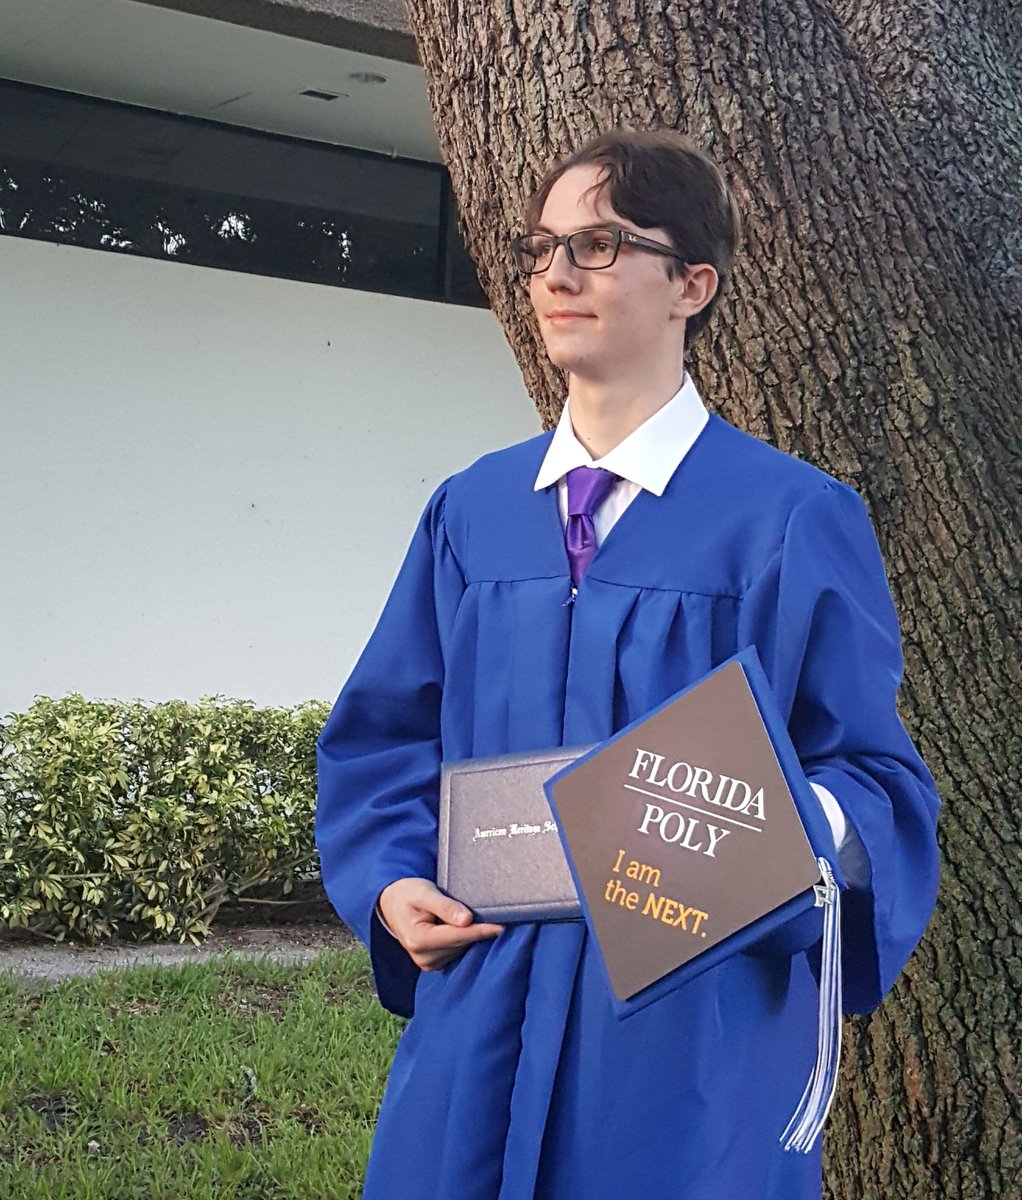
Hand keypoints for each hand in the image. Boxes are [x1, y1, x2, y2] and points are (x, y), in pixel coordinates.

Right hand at [377, 878, 503, 971]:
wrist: (392, 903)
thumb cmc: (408, 894)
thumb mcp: (425, 892)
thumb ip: (445, 906)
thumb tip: (467, 920)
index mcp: (418, 939)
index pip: (457, 936)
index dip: (480, 931)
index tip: (500, 927)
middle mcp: (423, 957)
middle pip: (461, 943)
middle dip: (477, 930)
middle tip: (494, 914)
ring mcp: (428, 963)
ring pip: (461, 949)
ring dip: (470, 935)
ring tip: (471, 917)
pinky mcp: (433, 964)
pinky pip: (456, 953)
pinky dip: (464, 941)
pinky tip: (464, 928)